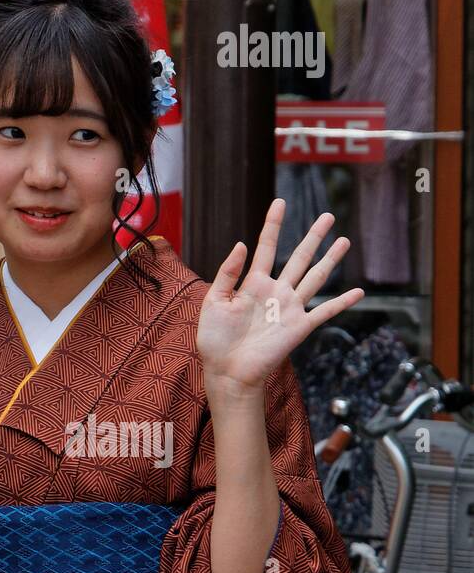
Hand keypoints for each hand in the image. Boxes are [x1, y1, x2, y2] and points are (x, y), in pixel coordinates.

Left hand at [197, 199, 363, 402]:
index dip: (274, 225)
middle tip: (328, 215)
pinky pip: (325, 312)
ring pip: (315, 277)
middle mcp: (275, 291)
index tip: (281, 202)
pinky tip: (358, 292)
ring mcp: (290, 308)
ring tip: (344, 240)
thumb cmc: (215, 339)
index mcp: (252, 283)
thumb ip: (228, 273)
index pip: (266, 247)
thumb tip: (242, 244)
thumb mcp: (214, 300)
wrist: (226, 370)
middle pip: (298, 257)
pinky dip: (342, 302)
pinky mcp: (299, 327)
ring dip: (330, 260)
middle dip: (313, 236)